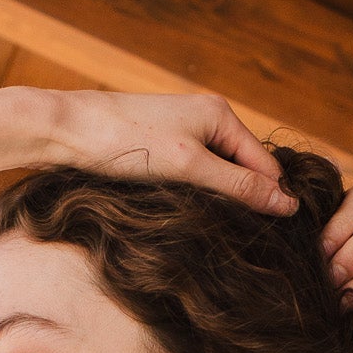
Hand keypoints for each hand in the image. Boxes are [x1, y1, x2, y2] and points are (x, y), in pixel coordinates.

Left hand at [43, 91, 296, 216]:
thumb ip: (239, 186)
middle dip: (242, 200)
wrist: (65, 130)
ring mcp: (183, 131)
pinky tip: (185, 212)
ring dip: (216, 200)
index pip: (265, 165)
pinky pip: (193, 173)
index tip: (271, 237)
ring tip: (213, 228)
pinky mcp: (161, 145)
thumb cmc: (125, 143)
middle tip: (239, 238)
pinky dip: (194, 194)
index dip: (269, 200)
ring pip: (216, 174)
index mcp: (221, 114)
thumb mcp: (189, 168)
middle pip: (243, 169)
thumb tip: (287, 204)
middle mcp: (207, 118)